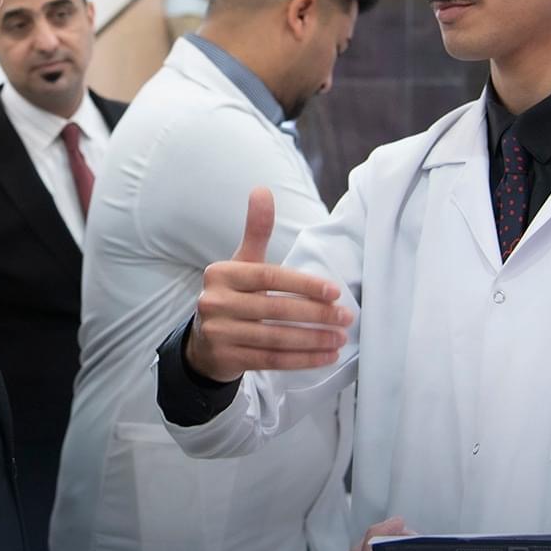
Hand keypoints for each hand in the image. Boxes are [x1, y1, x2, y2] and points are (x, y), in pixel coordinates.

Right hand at [183, 188, 352, 381]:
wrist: (203, 343)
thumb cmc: (233, 295)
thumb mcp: (242, 262)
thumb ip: (256, 231)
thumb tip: (262, 189)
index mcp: (221, 274)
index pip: (269, 277)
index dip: (304, 285)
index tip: (335, 291)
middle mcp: (215, 302)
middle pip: (275, 309)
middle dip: (316, 315)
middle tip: (346, 317)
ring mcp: (219, 333)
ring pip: (276, 337)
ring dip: (314, 340)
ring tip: (340, 338)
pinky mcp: (226, 359)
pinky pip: (272, 359)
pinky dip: (302, 360)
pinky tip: (325, 356)